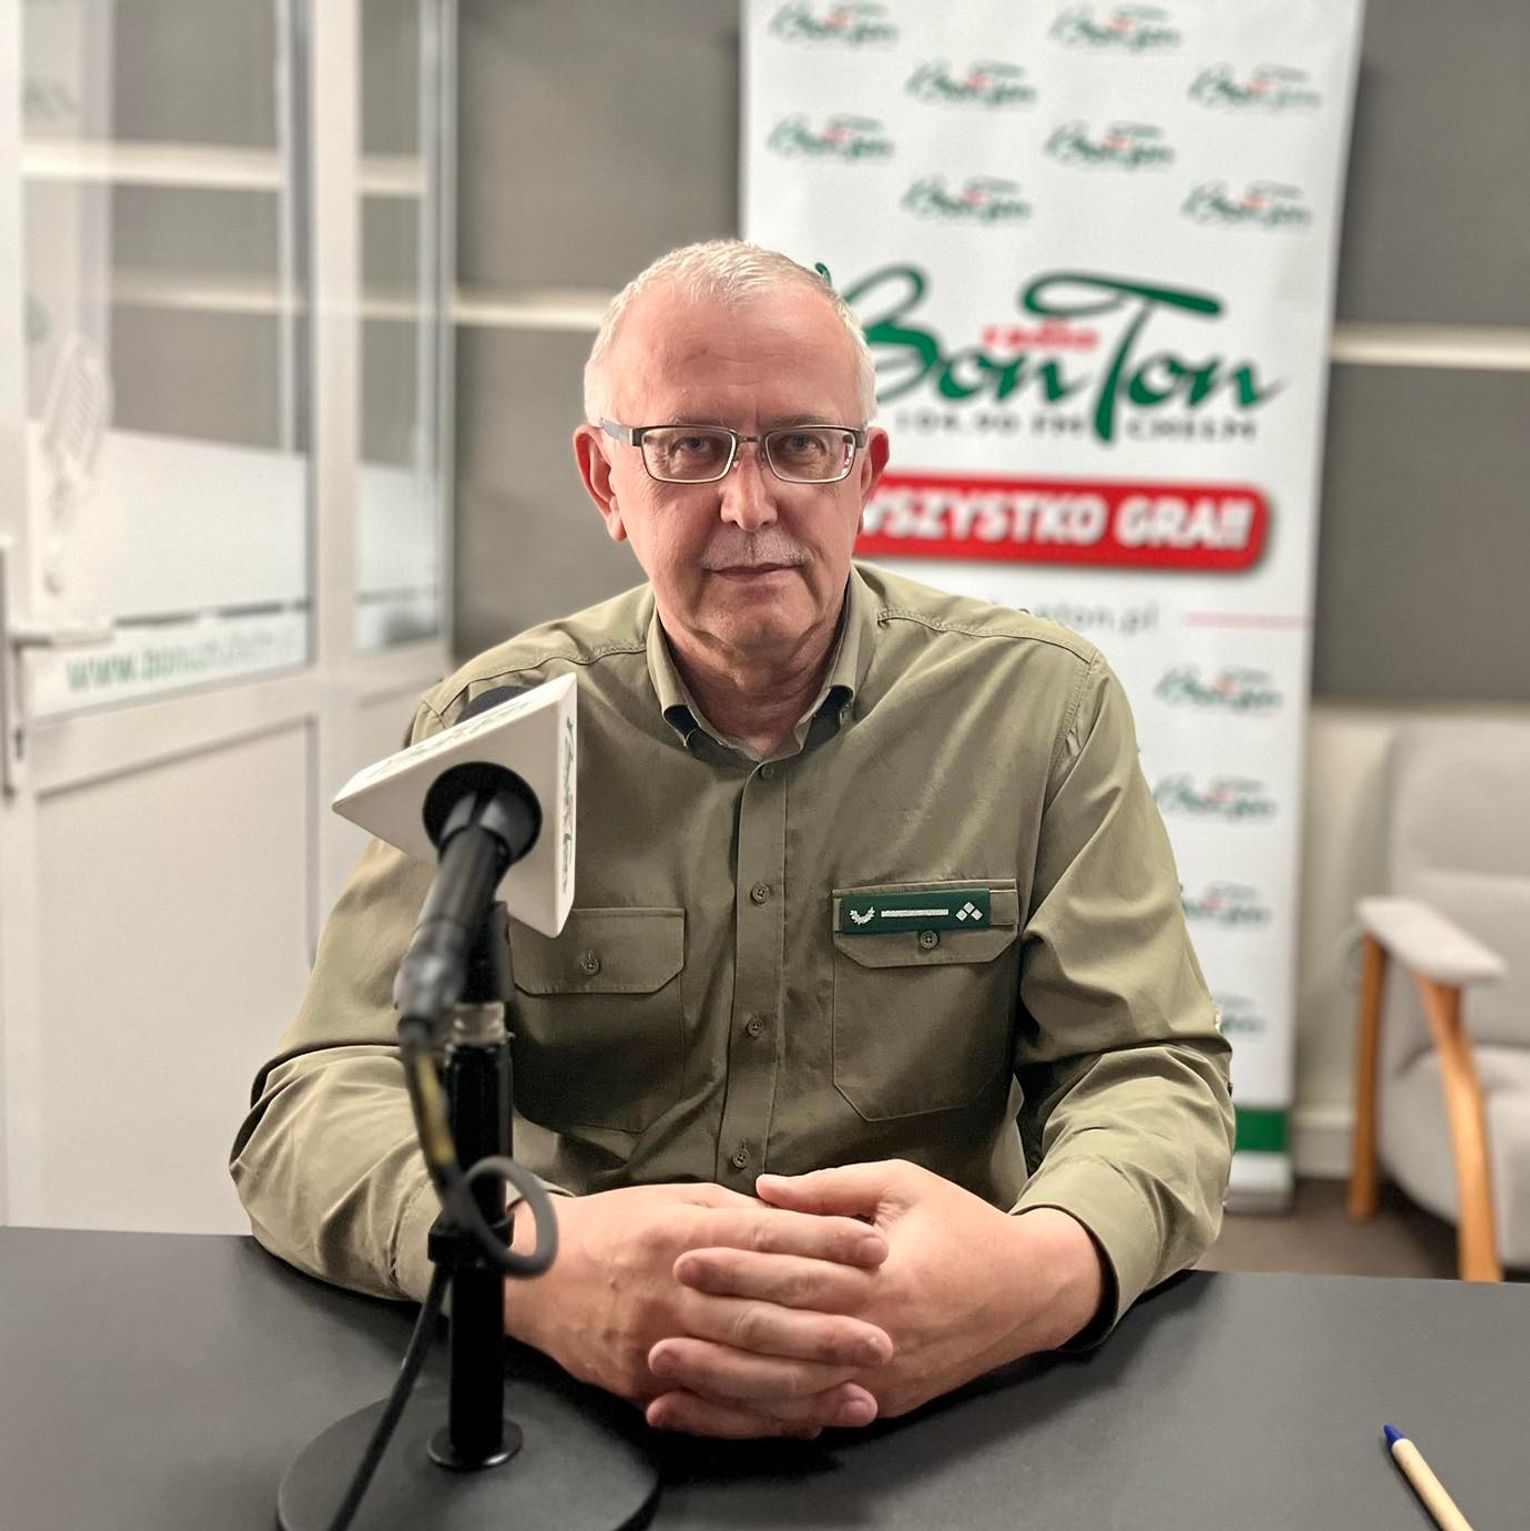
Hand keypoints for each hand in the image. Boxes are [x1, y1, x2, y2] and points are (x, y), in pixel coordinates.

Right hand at [505, 1182, 893, 1436]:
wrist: (534, 1275)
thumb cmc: (612, 1229)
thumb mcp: (673, 1199)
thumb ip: (734, 1215)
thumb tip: (794, 1221)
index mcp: (684, 1235)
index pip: (767, 1238)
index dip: (825, 1242)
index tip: (874, 1248)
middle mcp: (674, 1291)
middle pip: (763, 1313)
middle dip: (829, 1328)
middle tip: (882, 1337)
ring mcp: (658, 1344)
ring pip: (744, 1370)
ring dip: (808, 1385)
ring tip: (861, 1391)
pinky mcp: (645, 1385)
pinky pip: (712, 1409)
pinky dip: (762, 1419)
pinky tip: (806, 1421)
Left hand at [650, 1160, 1104, 1426]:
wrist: (1028, 1293)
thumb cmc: (961, 1226)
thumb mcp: (903, 1185)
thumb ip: (831, 1191)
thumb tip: (762, 1190)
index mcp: (885, 1277)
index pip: (797, 1276)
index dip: (738, 1268)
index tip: (686, 1257)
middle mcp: (880, 1339)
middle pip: (784, 1344)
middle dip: (715, 1338)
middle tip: (654, 1326)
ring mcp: (880, 1384)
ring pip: (790, 1397)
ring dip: (723, 1395)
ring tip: (663, 1385)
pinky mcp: (881, 1409)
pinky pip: (811, 1419)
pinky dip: (758, 1423)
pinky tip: (714, 1418)